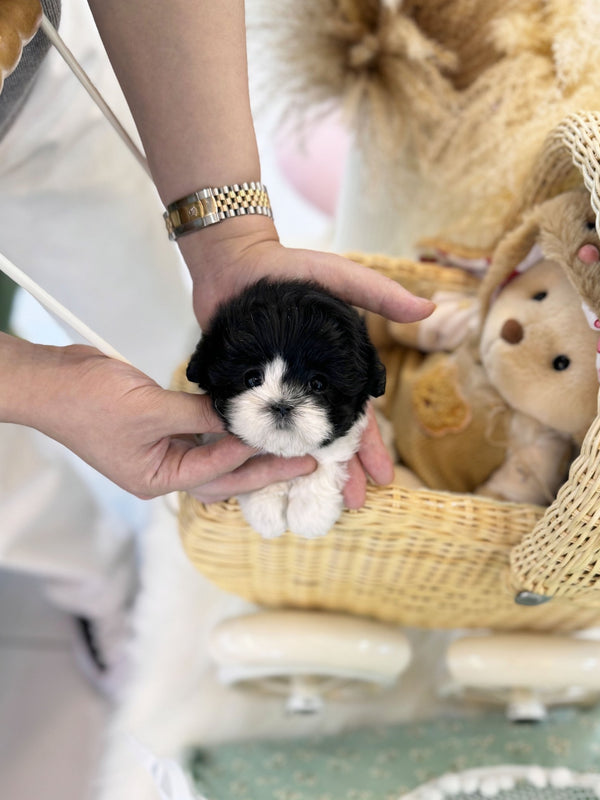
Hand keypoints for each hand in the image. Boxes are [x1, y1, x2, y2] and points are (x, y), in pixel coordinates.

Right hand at [13, 342, 314, 499]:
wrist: (54, 380)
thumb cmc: (90, 402)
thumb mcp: (152, 409)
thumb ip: (200, 415)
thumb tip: (240, 415)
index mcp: (156, 479)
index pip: (215, 473)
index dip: (249, 456)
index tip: (282, 443)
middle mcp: (162, 471)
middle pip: (223, 476)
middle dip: (263, 468)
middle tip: (304, 461)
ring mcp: (162, 450)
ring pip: (215, 456)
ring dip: (247, 449)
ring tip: (287, 444)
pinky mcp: (161, 428)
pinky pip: (201, 434)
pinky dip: (224, 428)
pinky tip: (248, 420)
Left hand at [179, 217, 430, 504]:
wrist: (234, 262)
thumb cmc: (291, 269)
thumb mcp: (340, 278)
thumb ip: (379, 295)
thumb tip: (429, 307)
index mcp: (334, 370)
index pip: (357, 416)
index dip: (369, 448)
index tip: (383, 478)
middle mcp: (307, 386)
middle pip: (328, 438)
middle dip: (344, 471)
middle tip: (356, 505)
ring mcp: (275, 391)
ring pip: (294, 441)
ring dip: (307, 472)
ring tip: (316, 502)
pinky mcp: (244, 391)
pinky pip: (256, 428)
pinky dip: (263, 453)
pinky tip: (268, 477)